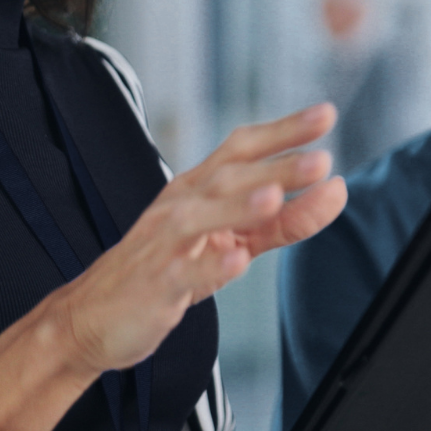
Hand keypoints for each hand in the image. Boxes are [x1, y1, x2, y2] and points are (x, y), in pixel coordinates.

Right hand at [0, 103, 346, 430]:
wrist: (94, 316)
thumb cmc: (168, 269)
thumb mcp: (232, 242)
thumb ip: (284, 220)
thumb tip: (336, 191)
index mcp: (199, 190)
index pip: (242, 149)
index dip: (282, 131)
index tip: (325, 115)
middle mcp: (181, 207)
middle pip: (228, 178)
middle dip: (274, 167)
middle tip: (320, 160)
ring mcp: (164, 245)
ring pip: (200, 218)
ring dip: (239, 206)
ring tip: (275, 198)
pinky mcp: (155, 284)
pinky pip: (182, 272)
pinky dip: (209, 266)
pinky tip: (235, 262)